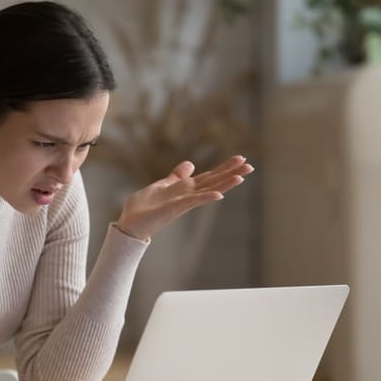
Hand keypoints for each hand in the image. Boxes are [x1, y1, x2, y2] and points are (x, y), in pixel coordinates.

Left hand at [116, 155, 253, 239]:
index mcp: (185, 189)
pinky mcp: (174, 209)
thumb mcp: (162, 185)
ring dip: (224, 185)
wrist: (130, 222)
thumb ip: (176, 177)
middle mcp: (187, 196)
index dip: (224, 168)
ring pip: (208, 191)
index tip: (240, 158)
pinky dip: (206, 198)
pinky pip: (192, 202)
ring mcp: (182, 203)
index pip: (209, 176)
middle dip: (231, 173)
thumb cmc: (144, 207)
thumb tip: (190, 164)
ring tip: (241, 177)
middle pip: (213, 182)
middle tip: (251, 165)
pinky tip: (219, 195)